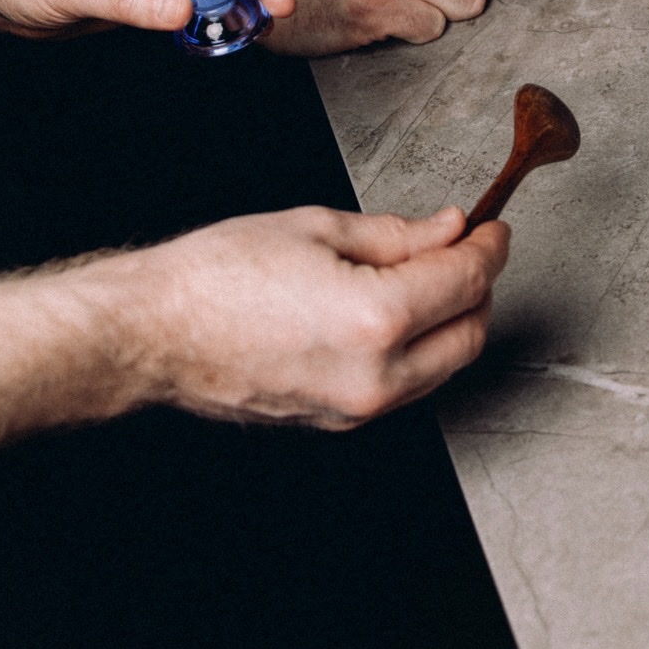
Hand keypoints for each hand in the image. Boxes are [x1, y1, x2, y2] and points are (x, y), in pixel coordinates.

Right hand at [124, 205, 508, 428]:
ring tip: (430, 272)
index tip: (492, 227)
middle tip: (469, 246)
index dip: (488, 247)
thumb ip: (397, 234)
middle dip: (479, 286)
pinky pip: (404, 386)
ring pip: (442, 367)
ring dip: (452, 320)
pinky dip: (419, 348)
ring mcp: (356, 409)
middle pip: (468, 334)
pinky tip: (398, 309)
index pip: (465, 281)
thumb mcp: (318, 227)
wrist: (156, 332)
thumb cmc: (220, 274)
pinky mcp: (337, 422)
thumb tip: (448, 230)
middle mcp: (375, 377)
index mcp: (376, 320)